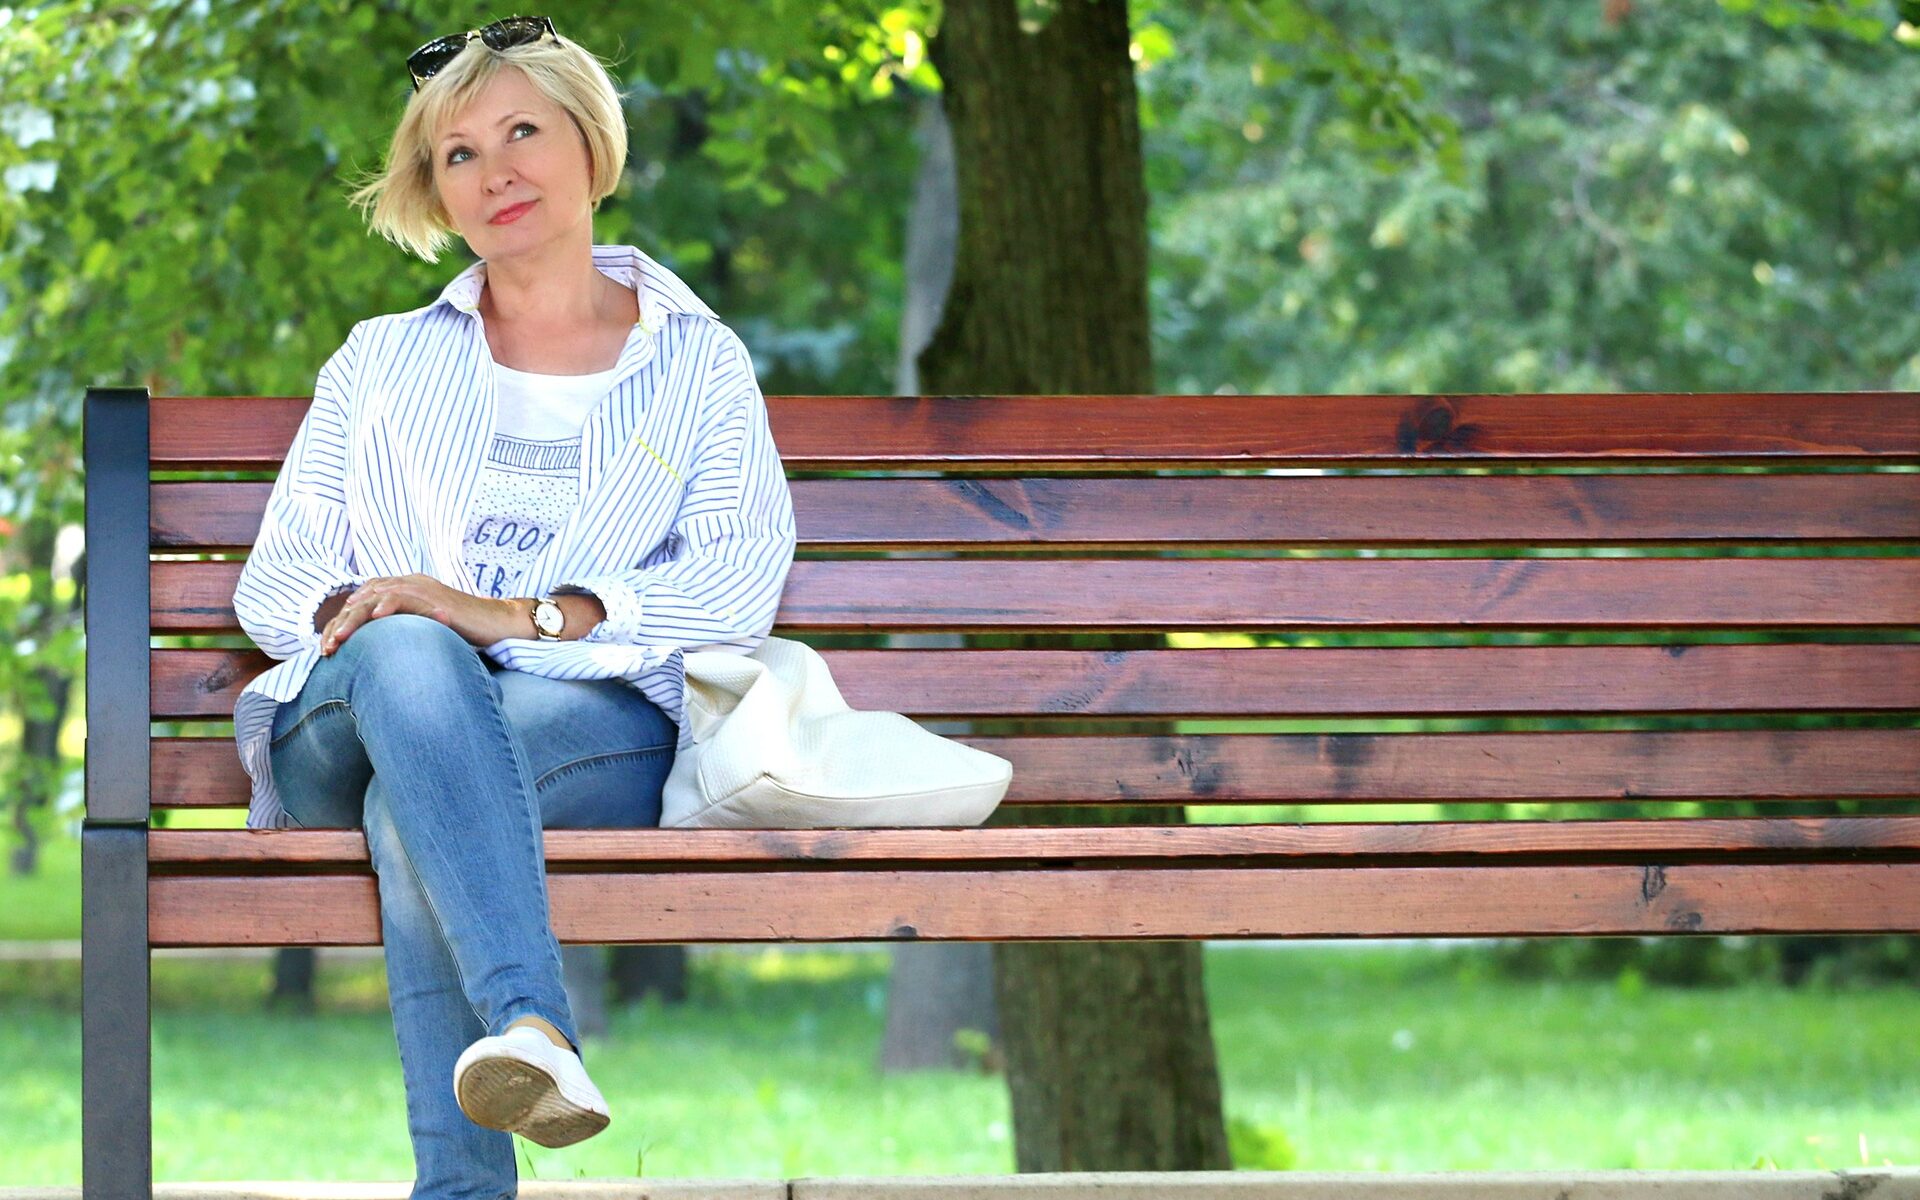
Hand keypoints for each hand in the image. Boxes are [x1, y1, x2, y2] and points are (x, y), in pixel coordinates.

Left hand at [320, 574, 515, 654]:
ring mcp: (419, 587)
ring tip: (338, 640)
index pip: (361, 602)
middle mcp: (406, 584)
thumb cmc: (463, 632)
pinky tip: (375, 619)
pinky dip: (387, 605)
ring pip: (375, 597)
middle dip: (340, 624)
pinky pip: (404, 595)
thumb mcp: (423, 632)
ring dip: (354, 620)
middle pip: (361, 600)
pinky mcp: (432, 595)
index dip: (341, 624)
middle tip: (326, 649)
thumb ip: (401, 634)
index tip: (327, 648)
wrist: (496, 623)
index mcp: (401, 591)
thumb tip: (376, 658)